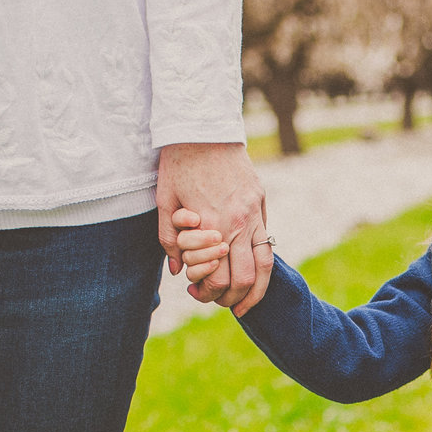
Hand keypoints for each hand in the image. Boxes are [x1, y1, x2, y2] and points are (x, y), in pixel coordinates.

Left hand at [159, 141, 270, 315]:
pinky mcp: (260, 201)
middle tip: (220, 303)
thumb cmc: (178, 163)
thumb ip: (169, 239)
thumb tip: (177, 270)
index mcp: (212, 226)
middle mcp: (238, 223)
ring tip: (246, 304)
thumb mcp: (164, 201)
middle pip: (244, 279)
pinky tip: (253, 273)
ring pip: (265, 264)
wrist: (203, 127)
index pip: (218, 278)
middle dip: (233, 299)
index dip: (206, 293)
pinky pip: (266, 241)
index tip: (195, 292)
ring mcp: (253, 212)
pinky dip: (262, 264)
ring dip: (256, 290)